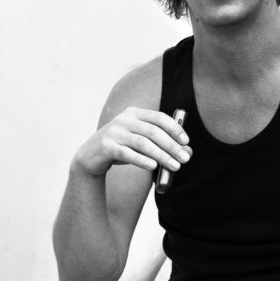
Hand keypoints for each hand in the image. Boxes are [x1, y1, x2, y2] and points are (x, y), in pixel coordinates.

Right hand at [72, 107, 190, 177]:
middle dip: (171, 146)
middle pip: (153, 131)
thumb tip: (188, 152)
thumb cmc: (122, 148)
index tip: (186, 142)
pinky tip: (153, 166)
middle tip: (184, 159)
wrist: (91, 156)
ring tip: (174, 166)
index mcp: (134, 113)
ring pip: (143, 143)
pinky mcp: (106, 146)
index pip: (159, 117)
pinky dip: (142, 160)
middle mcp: (124, 119)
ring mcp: (114, 132)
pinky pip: (127, 153)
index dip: (175, 129)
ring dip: (161, 155)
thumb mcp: (141, 143)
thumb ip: (162, 145)